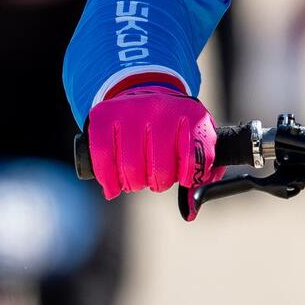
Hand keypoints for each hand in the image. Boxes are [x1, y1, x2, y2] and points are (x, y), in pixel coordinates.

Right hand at [83, 81, 214, 198]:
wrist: (143, 92)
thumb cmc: (173, 130)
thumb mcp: (195, 143)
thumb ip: (201, 177)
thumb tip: (190, 211)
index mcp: (191, 114)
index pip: (195, 157)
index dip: (189, 176)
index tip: (185, 177)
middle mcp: (161, 108)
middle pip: (160, 169)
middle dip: (158, 182)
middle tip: (156, 177)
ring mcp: (131, 109)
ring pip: (131, 167)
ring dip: (134, 183)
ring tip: (136, 177)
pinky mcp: (104, 114)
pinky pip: (102, 157)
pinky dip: (107, 179)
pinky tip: (113, 186)